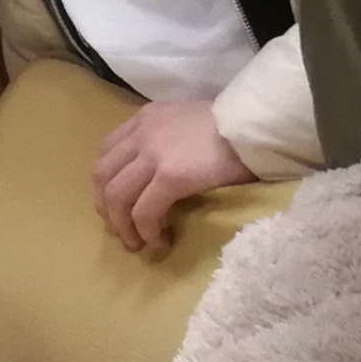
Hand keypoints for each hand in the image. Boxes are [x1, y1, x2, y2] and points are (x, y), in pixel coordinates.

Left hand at [90, 96, 255, 253]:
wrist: (257, 126)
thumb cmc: (234, 128)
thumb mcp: (189, 122)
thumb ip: (169, 140)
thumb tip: (161, 173)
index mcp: (146, 118)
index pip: (107, 152)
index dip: (105, 183)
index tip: (115, 204)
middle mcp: (142, 133)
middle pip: (102, 176)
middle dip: (106, 207)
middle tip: (121, 229)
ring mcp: (153, 154)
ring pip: (117, 196)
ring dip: (122, 225)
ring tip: (137, 242)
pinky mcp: (171, 176)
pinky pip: (144, 211)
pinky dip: (146, 230)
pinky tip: (159, 241)